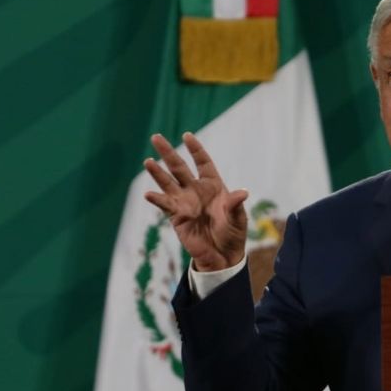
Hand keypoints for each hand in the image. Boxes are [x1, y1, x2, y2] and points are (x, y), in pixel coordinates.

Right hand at [143, 132, 247, 271]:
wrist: (222, 255)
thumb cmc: (233, 234)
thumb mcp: (237, 219)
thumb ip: (235, 205)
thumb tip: (242, 193)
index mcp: (213, 186)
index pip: (203, 163)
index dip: (195, 149)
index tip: (187, 136)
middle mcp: (196, 190)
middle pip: (179, 167)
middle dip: (168, 153)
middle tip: (156, 137)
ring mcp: (184, 202)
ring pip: (168, 183)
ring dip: (158, 173)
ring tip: (148, 161)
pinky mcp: (176, 216)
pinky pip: (165, 205)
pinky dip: (157, 200)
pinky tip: (149, 194)